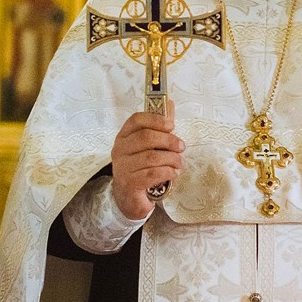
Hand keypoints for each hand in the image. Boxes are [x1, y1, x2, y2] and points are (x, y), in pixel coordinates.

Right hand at [109, 105, 182, 220]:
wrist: (129, 198)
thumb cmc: (141, 167)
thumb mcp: (150, 146)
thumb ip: (159, 127)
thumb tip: (170, 103)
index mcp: (124, 136)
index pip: (136, 120)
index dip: (156, 120)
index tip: (172, 125)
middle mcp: (119, 149)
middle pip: (146, 137)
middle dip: (169, 141)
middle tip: (181, 147)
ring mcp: (122, 167)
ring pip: (151, 157)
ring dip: (171, 159)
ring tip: (179, 163)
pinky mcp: (129, 183)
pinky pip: (152, 174)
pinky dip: (167, 172)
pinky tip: (174, 173)